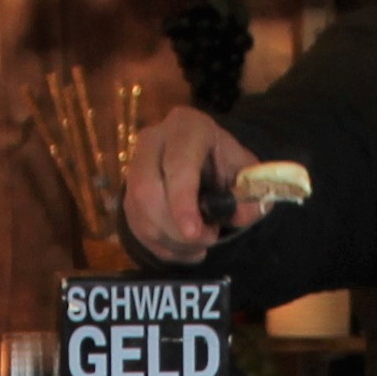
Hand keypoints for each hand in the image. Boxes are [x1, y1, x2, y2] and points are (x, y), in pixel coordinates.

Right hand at [123, 105, 261, 267]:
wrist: (203, 162)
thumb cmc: (224, 163)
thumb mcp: (245, 172)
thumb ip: (250, 192)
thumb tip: (243, 214)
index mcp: (186, 127)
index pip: (177, 164)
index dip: (182, 201)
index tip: (193, 233)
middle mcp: (153, 141)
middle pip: (147, 190)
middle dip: (175, 228)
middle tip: (205, 241)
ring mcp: (134, 167)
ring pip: (140, 214)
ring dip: (171, 241)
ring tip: (200, 246)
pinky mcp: (127, 194)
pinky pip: (137, 228)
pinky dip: (162, 247)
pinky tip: (185, 248)